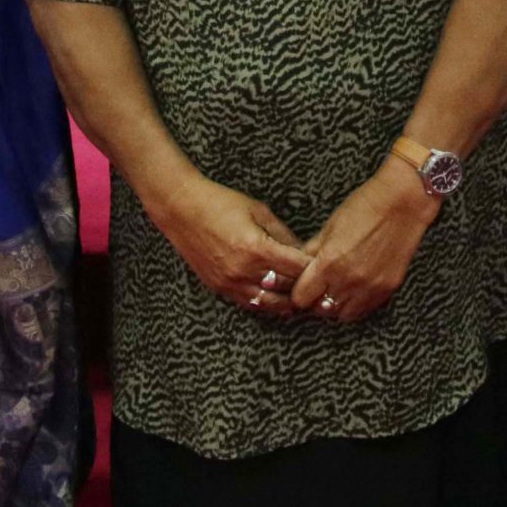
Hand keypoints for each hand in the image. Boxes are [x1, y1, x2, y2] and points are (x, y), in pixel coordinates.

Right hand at [148, 174, 313, 316]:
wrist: (181, 209)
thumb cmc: (220, 203)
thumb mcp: (258, 210)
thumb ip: (282, 233)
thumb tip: (302, 250)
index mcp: (256, 248)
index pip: (296, 268)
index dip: (313, 269)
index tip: (324, 267)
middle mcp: (243, 270)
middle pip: (285, 289)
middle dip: (303, 286)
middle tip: (318, 285)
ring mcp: (230, 282)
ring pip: (268, 303)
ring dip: (286, 302)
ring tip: (301, 298)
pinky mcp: (219, 287)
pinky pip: (248, 302)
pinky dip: (265, 302)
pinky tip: (277, 300)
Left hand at [291, 166, 439, 323]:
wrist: (402, 202)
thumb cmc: (364, 207)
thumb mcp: (330, 227)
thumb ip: (313, 252)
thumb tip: (299, 268)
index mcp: (329, 263)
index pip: (301, 298)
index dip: (300, 292)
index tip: (304, 285)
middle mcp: (348, 280)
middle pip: (321, 309)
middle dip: (317, 298)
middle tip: (320, 286)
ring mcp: (369, 287)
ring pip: (342, 315)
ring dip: (337, 304)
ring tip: (339, 288)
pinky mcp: (387, 289)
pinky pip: (365, 309)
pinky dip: (357, 303)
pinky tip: (357, 288)